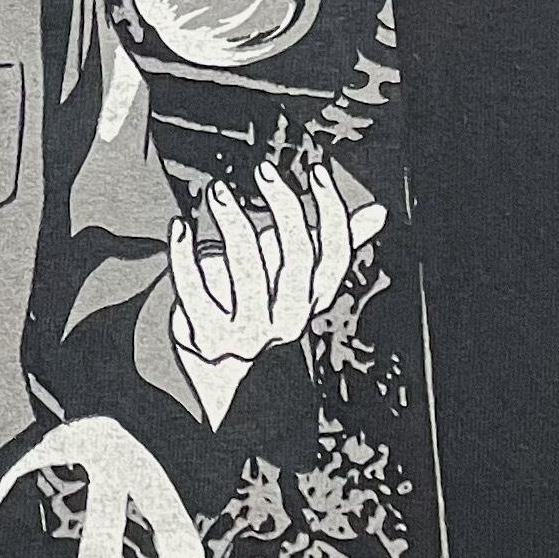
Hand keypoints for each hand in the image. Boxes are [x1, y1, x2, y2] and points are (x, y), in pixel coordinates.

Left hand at [167, 154, 382, 418]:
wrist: (228, 386)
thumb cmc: (263, 318)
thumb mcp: (297, 286)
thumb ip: (331, 248)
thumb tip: (378, 214)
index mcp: (311, 300)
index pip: (335, 256)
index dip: (331, 212)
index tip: (317, 171)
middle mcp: (286, 318)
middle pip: (297, 259)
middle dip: (285, 209)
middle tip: (264, 171)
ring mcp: (247, 331)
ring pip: (248, 271)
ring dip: (234, 223)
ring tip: (219, 191)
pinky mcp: (208, 336)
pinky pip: (195, 291)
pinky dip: (184, 255)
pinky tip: (180, 228)